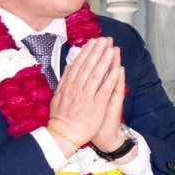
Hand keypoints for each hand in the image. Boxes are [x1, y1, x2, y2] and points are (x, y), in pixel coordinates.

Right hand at [48, 37, 120, 155]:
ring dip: (105, 61)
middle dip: (97, 51)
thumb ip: (64, 80)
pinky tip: (117, 69)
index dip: (86, 52)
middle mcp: (77, 88)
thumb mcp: (57, 96)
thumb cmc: (61, 117)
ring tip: (112, 49)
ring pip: (97, 75)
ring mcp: (87, 97)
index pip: (79, 64)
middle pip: (88, 66)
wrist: (64, 135)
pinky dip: (110, 79)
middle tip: (105, 39)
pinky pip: (105, 90)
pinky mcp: (96, 106)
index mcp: (68, 85)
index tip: (93, 41)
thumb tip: (68, 66)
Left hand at [89, 46, 131, 158]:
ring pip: (111, 78)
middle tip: (108, 40)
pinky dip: (117, 81)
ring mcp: (109, 99)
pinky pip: (116, 92)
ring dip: (113, 63)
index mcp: (97, 90)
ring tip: (115, 49)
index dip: (96, 55)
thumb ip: (86, 85)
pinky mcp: (113, 108)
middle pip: (105, 70)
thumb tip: (80, 70)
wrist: (102, 137)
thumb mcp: (89, 102)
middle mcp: (104, 92)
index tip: (96, 42)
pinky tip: (120, 70)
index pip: (96, 69)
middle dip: (105, 54)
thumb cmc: (92, 120)